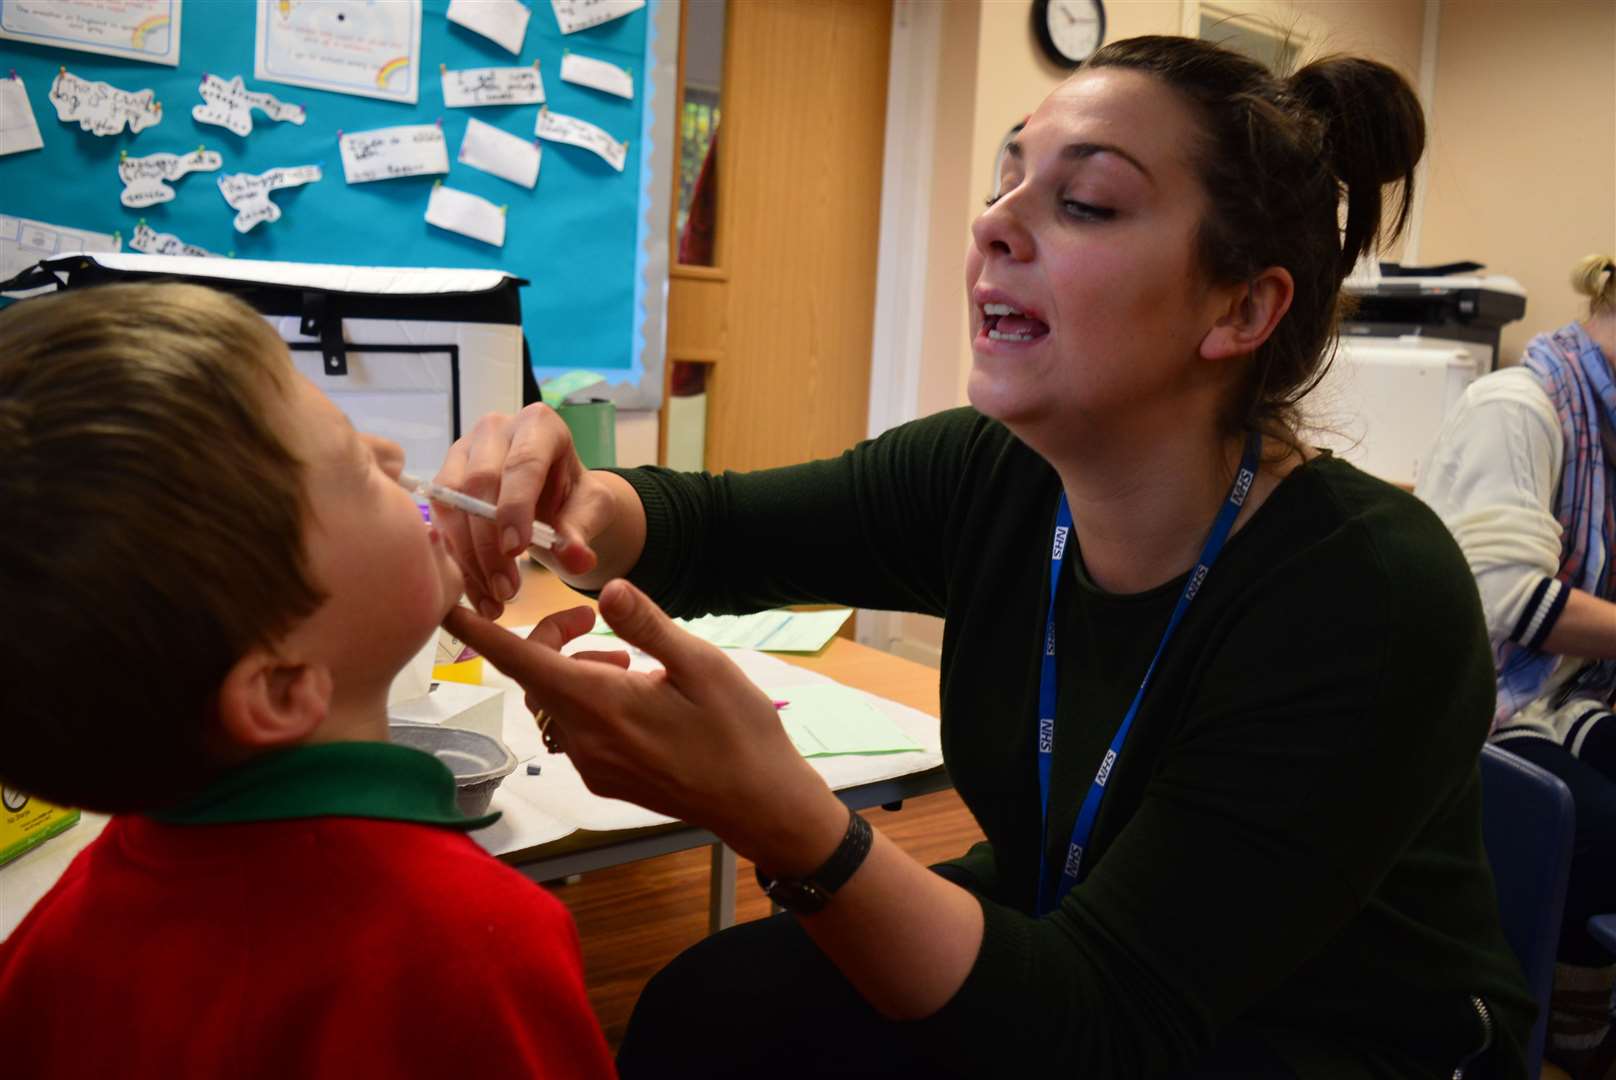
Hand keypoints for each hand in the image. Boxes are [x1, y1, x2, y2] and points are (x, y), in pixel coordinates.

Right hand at [435, 404, 619, 617]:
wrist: (555, 500)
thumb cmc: (574, 497)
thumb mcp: (591, 511)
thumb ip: (582, 532)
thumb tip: (579, 560)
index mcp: (540, 425)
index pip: (522, 463)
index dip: (515, 508)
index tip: (516, 551)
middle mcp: (495, 429)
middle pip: (479, 483)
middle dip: (490, 542)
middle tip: (507, 589)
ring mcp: (464, 450)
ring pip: (451, 502)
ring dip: (468, 555)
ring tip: (494, 595)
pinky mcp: (444, 478)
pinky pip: (439, 518)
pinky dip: (456, 557)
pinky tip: (475, 588)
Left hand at [443, 580, 846, 871]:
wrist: (758, 802)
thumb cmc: (738, 731)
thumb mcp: (702, 666)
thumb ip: (648, 626)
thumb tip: (607, 589)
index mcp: (602, 704)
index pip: (520, 660)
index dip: (479, 632)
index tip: (447, 606)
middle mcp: (584, 738)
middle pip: (535, 676)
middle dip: (550, 639)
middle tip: (595, 620)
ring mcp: (591, 763)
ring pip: (554, 702)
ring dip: (574, 670)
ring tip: (628, 661)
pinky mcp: (603, 778)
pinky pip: (573, 728)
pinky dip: (588, 700)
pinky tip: (634, 694)